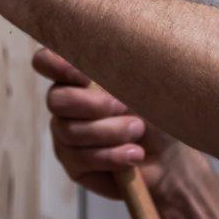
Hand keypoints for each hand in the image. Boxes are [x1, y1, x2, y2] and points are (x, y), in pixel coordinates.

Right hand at [32, 47, 191, 200]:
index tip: (83, 74)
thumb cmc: (157, 111)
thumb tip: (104, 54)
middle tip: (124, 107)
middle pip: (56, 100)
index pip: (46, 62)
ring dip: (110, 131)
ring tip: (138, 131)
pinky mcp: (73, 164)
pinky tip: (134, 155)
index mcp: (78, 76)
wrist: (172, 156)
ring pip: (70, 131)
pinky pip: (80, 159)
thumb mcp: (145, 83)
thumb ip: (120, 66)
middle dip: (92, 104)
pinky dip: (112, 156)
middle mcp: (66, 104)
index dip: (55, 65)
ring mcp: (66, 135)